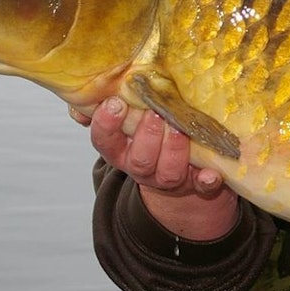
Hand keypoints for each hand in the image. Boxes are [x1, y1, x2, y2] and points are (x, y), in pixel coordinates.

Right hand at [72, 97, 238, 240]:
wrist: (177, 172)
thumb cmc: (146, 134)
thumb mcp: (122, 120)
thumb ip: (99, 107)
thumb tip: (78, 107)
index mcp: (120, 150)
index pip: (105, 141)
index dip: (107, 125)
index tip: (115, 104)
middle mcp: (142, 167)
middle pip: (139, 159)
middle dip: (146, 137)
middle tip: (155, 113)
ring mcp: (169, 178)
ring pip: (168, 172)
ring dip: (174, 152)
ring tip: (179, 128)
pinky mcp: (197, 183)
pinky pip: (202, 187)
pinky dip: (207, 181)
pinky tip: (212, 174)